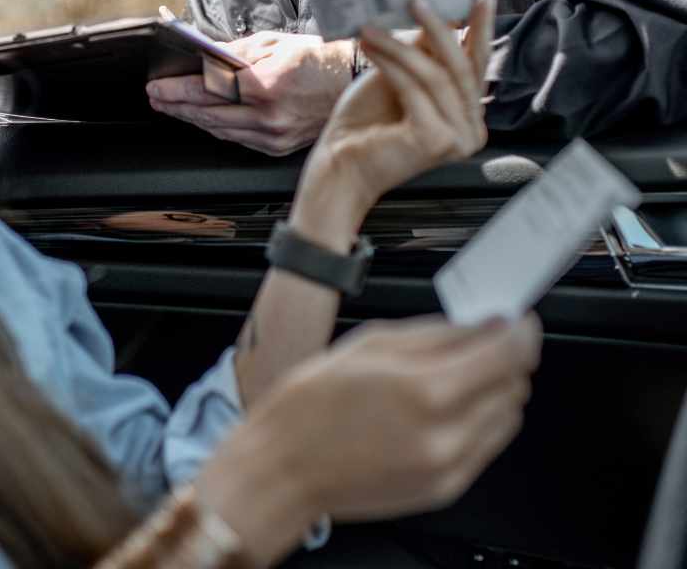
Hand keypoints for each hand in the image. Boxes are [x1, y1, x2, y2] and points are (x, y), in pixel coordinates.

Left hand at [146, 32, 353, 156]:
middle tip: (157, 97)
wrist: (353, 81)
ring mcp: (274, 135)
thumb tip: (204, 59)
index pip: (208, 89)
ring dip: (193, 118)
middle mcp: (268, 115)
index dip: (177, 90)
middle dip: (177, 105)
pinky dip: (217, 128)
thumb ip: (235, 54)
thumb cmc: (317, 59)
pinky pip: (238, 139)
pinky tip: (204, 120)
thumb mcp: (273, 43)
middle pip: (208, 114)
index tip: (157, 86)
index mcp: (266, 85)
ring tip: (173, 108)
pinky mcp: (278, 146)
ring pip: (220, 130)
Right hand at [197, 314, 540, 564]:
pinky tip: (446, 405)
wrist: (285, 467)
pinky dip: (480, 419)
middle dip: (506, 357)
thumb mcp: (371, 343)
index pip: (508, 354)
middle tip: (482, 339)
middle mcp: (445, 435)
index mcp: (425, 390)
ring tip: (458, 373)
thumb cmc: (312, 402)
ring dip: (495, 388)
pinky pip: (488, 445)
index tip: (517, 318)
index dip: (520, 330)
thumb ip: (436, 333)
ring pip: (508, 417)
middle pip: (514, 385)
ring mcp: (448, 467)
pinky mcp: (445, 488)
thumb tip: (483, 324)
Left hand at [290, 0, 496, 235]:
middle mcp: (472, 131)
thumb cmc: (366, 124)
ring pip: (435, 75)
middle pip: (461, 68)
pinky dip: (391, 63)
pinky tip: (369, 46)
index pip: (477, 67)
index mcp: (469, 117)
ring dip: (400, 45)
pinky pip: (414, 88)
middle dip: (440, 28)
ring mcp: (457, 139)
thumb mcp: (398, 79)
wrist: (339, 166)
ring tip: (372, 26)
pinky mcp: (435, 139)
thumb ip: (422, 55)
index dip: (481, 30)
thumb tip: (437, 13)